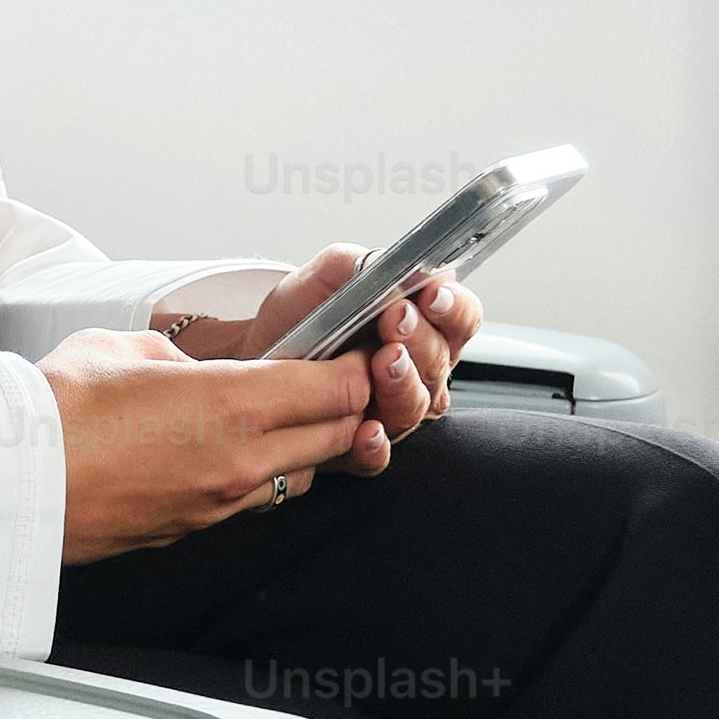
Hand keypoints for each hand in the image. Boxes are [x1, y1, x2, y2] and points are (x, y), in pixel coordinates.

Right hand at [47, 327, 384, 561]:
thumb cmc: (54, 410)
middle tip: (342, 381)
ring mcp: (218, 501)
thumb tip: (189, 368)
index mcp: (232, 403)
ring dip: (309, 446)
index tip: (358, 352)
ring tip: (291, 418)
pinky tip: (238, 453)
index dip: (359, 368)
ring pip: (303, 475)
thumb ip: (174, 356)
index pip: (338, 389)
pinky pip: (255, 500)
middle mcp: (239, 458)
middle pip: (337, 436)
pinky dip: (265, 475)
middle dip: (349, 407)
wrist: (10, 485)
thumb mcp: (121, 349)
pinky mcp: (191, 528)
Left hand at [157, 247, 485, 471]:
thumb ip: (360, 264)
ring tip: (381, 362)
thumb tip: (389, 265)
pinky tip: (365, 429)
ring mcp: (393, 410)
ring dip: (403, 385)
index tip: (432, 295)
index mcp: (424, 324)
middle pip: (442, 361)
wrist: (257, 352)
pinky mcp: (360, 446)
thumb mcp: (325, 276)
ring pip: (417, 406)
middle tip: (396, 320)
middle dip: (421, 340)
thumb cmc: (303, 314)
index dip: (454, 308)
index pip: (461, 317)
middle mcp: (418, 370)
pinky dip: (375, 445)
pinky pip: (379, 454)